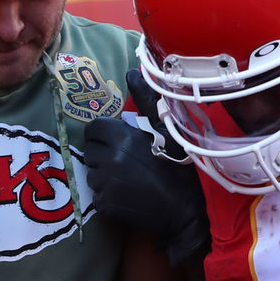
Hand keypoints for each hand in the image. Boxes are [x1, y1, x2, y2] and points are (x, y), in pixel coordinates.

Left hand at [84, 70, 210, 265]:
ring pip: (93, 172)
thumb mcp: (167, 127)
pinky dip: (109, 194)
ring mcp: (105, 183)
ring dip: (107, 173)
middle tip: (130, 159)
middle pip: (92, 150)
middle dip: (106, 152)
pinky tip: (130, 193)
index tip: (122, 140)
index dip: (106, 133)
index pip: (94, 128)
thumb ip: (146, 99)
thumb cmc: (180, 163)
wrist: (187, 208)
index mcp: (121, 136)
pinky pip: (98, 194)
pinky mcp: (105, 204)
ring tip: (131, 177)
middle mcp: (108, 158)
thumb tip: (132, 72)